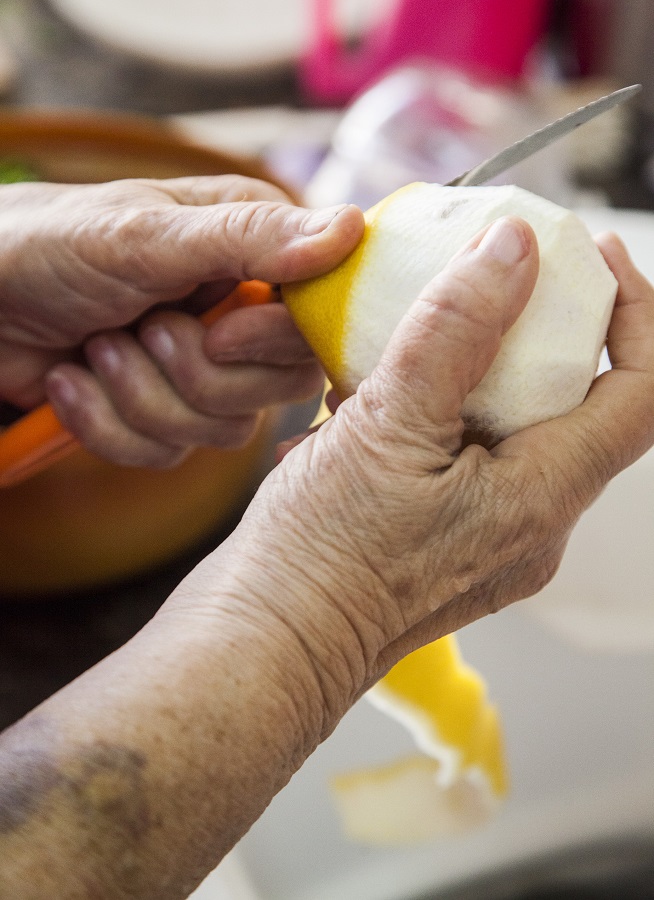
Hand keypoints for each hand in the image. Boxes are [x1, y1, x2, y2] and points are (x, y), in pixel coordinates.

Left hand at [0, 177, 363, 465]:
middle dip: (195, 374)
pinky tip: (72, 382)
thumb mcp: (147, 235)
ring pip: (224, 429)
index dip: (273, 340)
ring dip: (141, 396)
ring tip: (95, 349)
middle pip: (281, 386)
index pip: (319, 317)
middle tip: (142, 330)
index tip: (220, 332)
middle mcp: (241, 312)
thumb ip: (250, 238)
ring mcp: (205, 369)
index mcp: (255, 250)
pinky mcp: (165, 414)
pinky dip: (108, 425)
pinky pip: (169, 454)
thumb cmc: (51, 246)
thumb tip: (353, 230)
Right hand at [197, 217, 653, 727]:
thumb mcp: (388, 426)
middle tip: (498, 275)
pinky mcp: (439, 537)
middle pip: (576, 404)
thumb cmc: (320, 562)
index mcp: (539, 499)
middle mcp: (527, 524)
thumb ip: (455, 331)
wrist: (260, 649)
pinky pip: (460, 453)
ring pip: (509, 426)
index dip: (634, 313)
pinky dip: (432, 409)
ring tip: (415, 328)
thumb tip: (513, 251)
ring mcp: (484, 535)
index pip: (639, 393)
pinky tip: (367, 393)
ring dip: (475, 367)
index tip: (597, 255)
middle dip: (545, 330)